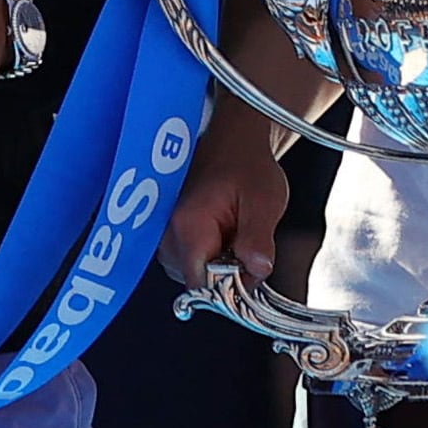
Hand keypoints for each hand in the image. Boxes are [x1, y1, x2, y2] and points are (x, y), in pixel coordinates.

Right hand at [159, 121, 287, 284]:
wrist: (231, 138)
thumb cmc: (246, 164)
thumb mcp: (264, 200)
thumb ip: (258, 240)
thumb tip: (257, 271)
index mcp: (188, 224)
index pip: (200, 284)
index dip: (228, 289)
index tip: (249, 272)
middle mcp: (166, 231)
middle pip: (194, 282)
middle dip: (224, 275)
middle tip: (246, 244)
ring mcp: (162, 232)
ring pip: (190, 273)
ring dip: (215, 264)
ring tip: (232, 231)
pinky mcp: (166, 232)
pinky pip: (186, 260)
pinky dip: (207, 254)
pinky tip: (221, 231)